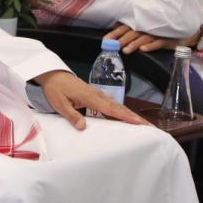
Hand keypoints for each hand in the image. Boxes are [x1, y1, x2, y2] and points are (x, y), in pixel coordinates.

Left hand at [33, 69, 149, 128]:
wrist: (53, 75)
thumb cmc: (56, 89)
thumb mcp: (59, 103)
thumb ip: (71, 115)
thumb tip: (83, 127)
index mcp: (91, 97)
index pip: (111, 109)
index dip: (126, 116)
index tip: (140, 123)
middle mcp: (98, 95)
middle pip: (119, 108)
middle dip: (135, 117)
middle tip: (150, 127)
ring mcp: (98, 95)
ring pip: (117, 107)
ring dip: (130, 116)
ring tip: (144, 126)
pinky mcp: (96, 97)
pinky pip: (111, 106)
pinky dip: (121, 113)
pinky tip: (127, 120)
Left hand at [105, 23, 201, 54]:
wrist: (184, 31)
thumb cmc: (160, 30)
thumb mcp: (144, 28)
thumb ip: (130, 29)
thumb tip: (113, 29)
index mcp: (140, 23)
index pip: (125, 27)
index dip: (115, 33)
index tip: (105, 41)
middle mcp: (147, 27)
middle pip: (132, 33)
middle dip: (122, 40)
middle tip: (114, 47)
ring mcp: (158, 32)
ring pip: (144, 37)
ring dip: (134, 43)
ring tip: (126, 50)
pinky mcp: (168, 39)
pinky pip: (158, 42)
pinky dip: (151, 46)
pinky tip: (143, 49)